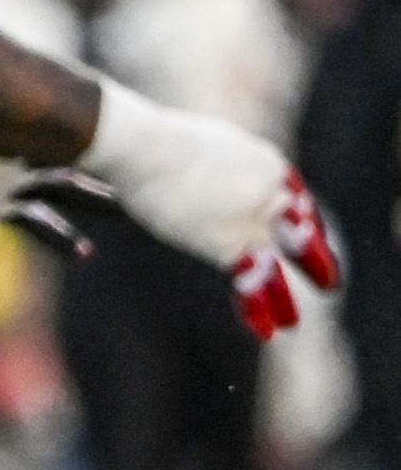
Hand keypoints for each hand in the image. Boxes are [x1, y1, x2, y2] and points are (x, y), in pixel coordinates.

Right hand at [78, 79, 339, 339]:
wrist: (143, 146)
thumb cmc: (153, 138)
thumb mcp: (198, 144)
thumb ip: (213, 166)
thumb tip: (196, 179)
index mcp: (265, 162)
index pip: (291, 195)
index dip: (300, 218)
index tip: (306, 232)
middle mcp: (269, 193)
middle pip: (295, 230)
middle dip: (310, 256)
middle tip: (327, 280)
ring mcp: (253, 221)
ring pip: (277, 264)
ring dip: (284, 298)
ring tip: (292, 323)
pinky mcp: (230, 245)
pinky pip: (251, 283)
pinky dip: (257, 309)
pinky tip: (268, 332)